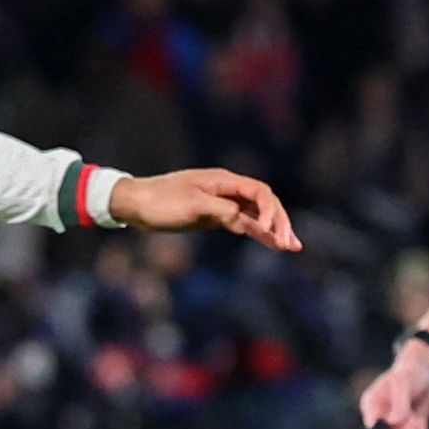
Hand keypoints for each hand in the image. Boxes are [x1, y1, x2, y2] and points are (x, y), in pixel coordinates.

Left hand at [108, 168, 300, 251]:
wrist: (137, 205)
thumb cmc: (161, 202)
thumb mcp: (191, 207)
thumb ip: (221, 211)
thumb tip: (243, 219)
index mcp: (224, 181)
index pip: (260, 192)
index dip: (270, 211)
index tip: (266, 231)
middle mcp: (228, 190)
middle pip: (265, 203)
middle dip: (280, 222)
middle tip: (290, 245)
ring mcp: (223, 203)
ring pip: (257, 215)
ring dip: (274, 230)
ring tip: (291, 247)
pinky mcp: (216, 216)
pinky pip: (243, 224)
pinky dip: (257, 233)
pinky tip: (270, 243)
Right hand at [358, 338, 428, 428]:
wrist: (423, 373)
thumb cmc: (410, 374)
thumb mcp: (403, 383)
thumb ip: (399, 404)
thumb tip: (394, 424)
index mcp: (371, 406)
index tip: (405, 420)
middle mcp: (378, 420)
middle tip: (416, 420)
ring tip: (420, 424)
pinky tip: (423, 428)